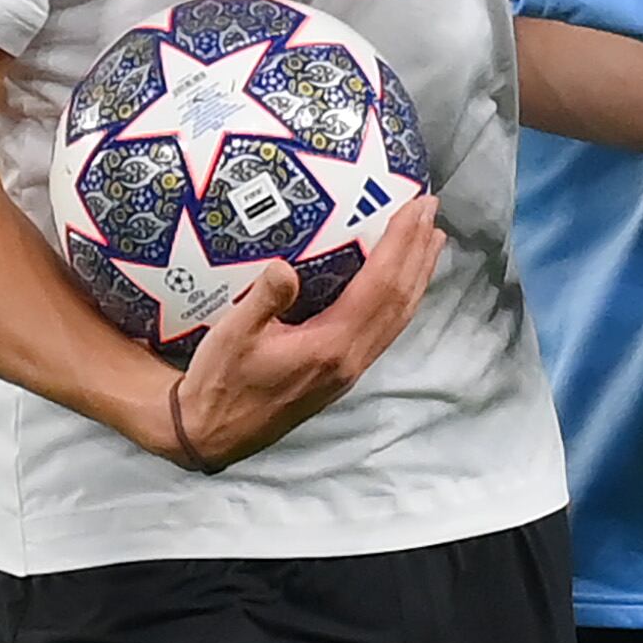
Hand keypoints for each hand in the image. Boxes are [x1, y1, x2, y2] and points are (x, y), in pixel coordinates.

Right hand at [165, 197, 447, 466]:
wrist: (212, 434)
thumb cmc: (219, 383)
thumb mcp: (231, 336)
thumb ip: (262, 300)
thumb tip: (284, 266)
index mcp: (330, 346)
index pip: (379, 287)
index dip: (401, 245)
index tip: (416, 208)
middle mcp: (350, 359)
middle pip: (400, 300)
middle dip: (419, 253)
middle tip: (430, 209)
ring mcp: (349, 370)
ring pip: (398, 317)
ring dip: (417, 275)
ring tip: (430, 240)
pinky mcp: (342, 374)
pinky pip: (385, 329)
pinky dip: (401, 298)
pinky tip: (399, 284)